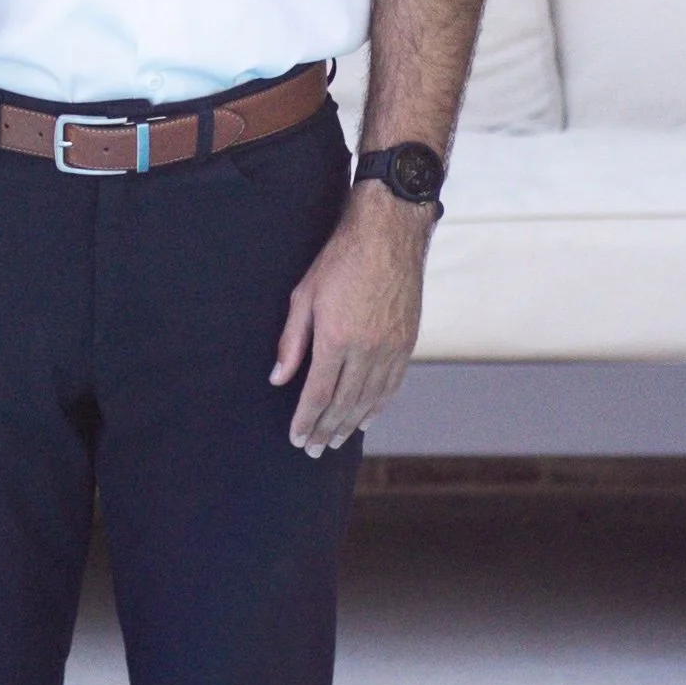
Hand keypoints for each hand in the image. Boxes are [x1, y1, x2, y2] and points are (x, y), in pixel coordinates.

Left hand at [270, 190, 431, 455]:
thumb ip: (292, 341)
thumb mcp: (304, 294)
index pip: (318, 394)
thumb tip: (278, 378)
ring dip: (351, 425)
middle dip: (327, 430)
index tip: (297, 439)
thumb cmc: (340, 258)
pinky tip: (367, 419)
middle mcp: (367, 350)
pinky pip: (391, 386)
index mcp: (337, 339)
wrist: (388, 234)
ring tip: (336, 441)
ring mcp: (391, 349)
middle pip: (344, 404)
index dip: (306, 420)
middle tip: (314, 450)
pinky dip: (378, 407)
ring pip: (369, 400)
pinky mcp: (407, 343)